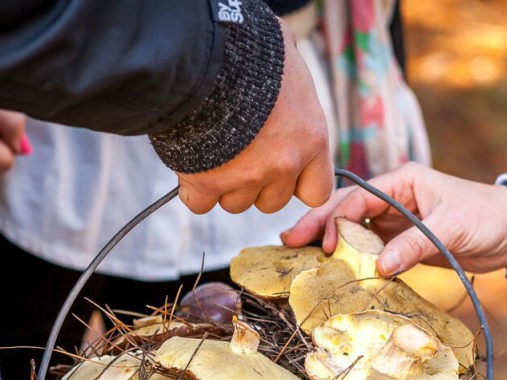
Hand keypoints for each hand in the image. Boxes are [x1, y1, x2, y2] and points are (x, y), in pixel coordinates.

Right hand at [177, 21, 332, 214]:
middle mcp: (284, 164)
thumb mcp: (289, 60)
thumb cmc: (251, 50)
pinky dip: (194, 190)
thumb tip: (290, 75)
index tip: (282, 170)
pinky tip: (191, 164)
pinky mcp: (207, 183)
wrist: (206, 55)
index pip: (316, 191)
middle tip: (240, 155)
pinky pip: (200, 203)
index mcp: (310, 139)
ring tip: (213, 152)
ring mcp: (246, 177)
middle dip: (257, 185)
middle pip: (271, 202)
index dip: (297, 184)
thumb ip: (294, 86)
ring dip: (225, 186)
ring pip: (236, 203)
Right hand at [282, 162, 506, 275]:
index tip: (323, 243)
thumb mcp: (450, 228)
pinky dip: (352, 258)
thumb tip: (380, 266)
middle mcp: (395, 198)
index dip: (336, 218)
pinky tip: (333, 268)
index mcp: (402, 181)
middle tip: (288, 241)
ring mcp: (397, 221)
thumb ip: (414, 245)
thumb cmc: (486, 216)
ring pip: (354, 230)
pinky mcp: (403, 242)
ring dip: (330, 242)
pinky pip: (370, 249)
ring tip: (300, 255)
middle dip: (318, 224)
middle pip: (347, 210)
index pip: (358, 197)